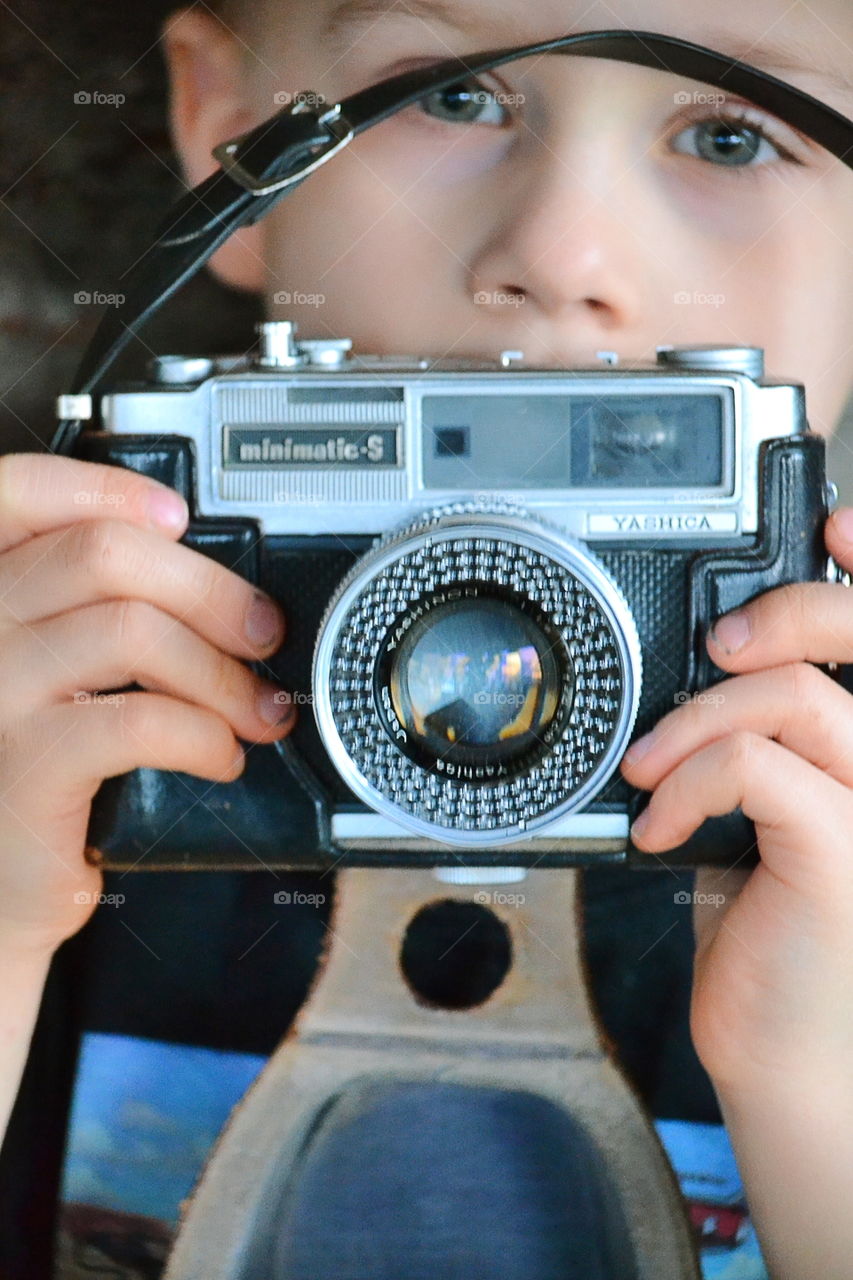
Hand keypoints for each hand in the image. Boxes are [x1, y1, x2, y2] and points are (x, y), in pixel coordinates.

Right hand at [0, 454, 295, 955]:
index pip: (18, 494)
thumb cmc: (27, 774)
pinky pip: (141, 720)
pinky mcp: (24, 766)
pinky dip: (205, 732)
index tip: (178, 516)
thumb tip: (194, 573)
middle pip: (104, 555)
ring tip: (257, 707)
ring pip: (133, 631)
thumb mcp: (37, 675)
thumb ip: (81, 611)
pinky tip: (220, 754)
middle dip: (210, 589)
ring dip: (222, 670)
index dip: (107, 489)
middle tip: (261, 630)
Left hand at [619, 508, 852, 1094]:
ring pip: (794, 694)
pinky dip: (687, 781)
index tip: (833, 524)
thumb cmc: (774, 934)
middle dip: (787, 608)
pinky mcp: (846, 852)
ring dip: (696, 718)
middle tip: (717, 643)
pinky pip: (756, 767)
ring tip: (649, 767)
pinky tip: (658, 826)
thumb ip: (760, 742)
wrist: (789, 1054)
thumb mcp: (766, 817)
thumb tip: (702, 671)